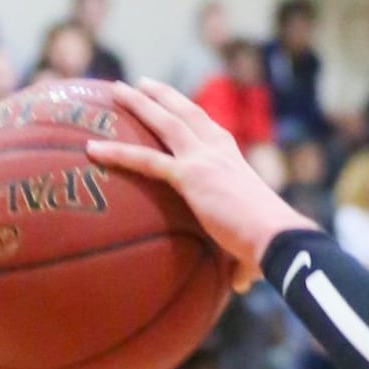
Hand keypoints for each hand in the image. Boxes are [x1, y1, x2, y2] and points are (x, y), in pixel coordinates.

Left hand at [88, 80, 308, 288]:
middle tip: (140, 84)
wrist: (275, 237)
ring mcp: (203, 159)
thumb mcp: (252, 244)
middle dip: (162, 95)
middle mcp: (218, 150)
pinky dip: (118, 153)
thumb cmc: (269, 246)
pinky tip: (93, 149)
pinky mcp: (189, 176)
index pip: (208, 128)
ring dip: (139, 103)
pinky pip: (146, 161)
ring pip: (164, 122)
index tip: (174, 103)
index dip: (189, 113)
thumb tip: (239, 285)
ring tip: (116, 90)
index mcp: (234, 159)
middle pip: (185, 113)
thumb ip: (241, 262)